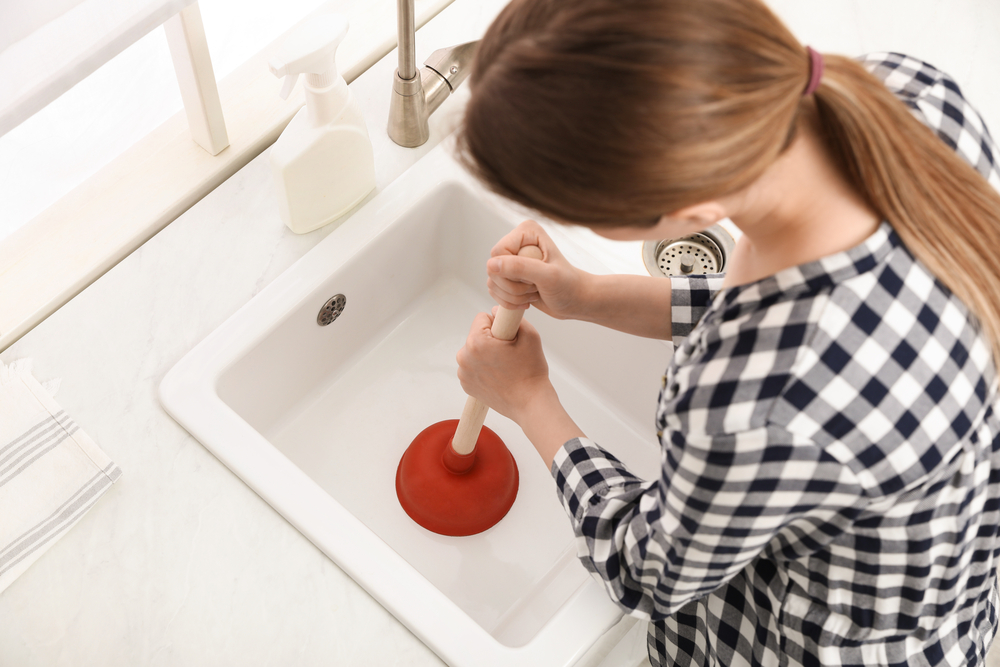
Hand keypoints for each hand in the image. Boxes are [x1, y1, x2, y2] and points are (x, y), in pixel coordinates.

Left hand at [456, 307, 551, 423]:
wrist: (530, 403)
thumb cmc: (531, 372)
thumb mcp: (530, 335)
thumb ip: (511, 317)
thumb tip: (497, 311)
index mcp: (477, 342)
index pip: (482, 318)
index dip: (498, 325)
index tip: (508, 337)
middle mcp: (464, 357)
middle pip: (476, 335)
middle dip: (491, 340)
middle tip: (509, 354)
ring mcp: (464, 372)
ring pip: (474, 351)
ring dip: (486, 354)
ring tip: (505, 366)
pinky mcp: (466, 385)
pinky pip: (472, 367)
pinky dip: (482, 369)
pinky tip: (498, 376)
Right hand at [488, 220, 589, 319]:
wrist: (576, 300)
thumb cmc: (569, 285)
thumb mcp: (547, 276)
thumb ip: (520, 268)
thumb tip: (490, 265)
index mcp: (526, 232)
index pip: (498, 253)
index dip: (510, 272)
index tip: (534, 279)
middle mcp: (516, 243)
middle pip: (492, 268)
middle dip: (512, 286)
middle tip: (535, 288)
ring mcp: (511, 260)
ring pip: (492, 281)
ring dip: (512, 295)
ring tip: (533, 293)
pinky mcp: (509, 276)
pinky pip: (494, 290)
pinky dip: (509, 301)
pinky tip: (527, 301)